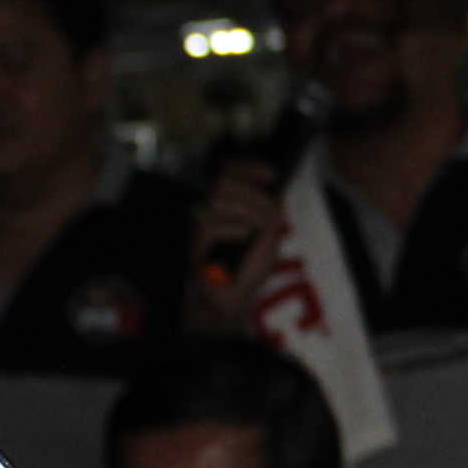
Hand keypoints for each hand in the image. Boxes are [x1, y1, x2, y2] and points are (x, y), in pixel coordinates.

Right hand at [186, 158, 290, 330]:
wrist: (235, 299)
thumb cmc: (250, 268)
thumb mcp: (269, 233)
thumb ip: (269, 209)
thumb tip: (272, 186)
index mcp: (227, 206)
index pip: (230, 171)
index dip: (249, 167)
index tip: (272, 175)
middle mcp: (210, 213)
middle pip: (222, 182)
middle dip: (251, 192)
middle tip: (268, 210)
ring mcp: (200, 228)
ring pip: (217, 198)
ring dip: (246, 211)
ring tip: (256, 228)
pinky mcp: (195, 246)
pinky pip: (210, 225)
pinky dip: (233, 228)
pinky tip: (244, 237)